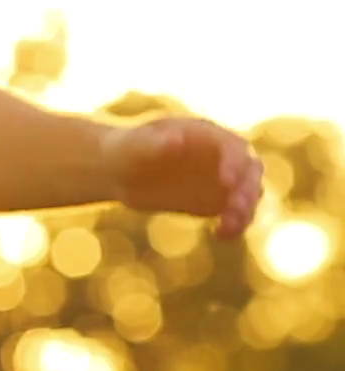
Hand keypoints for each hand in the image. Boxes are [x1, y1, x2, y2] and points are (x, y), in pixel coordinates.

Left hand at [105, 117, 263, 239]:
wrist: (121, 170)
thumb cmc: (128, 151)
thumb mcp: (136, 145)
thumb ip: (156, 143)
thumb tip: (177, 139)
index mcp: (207, 135)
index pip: (234, 146)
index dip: (235, 163)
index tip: (226, 181)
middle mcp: (222, 155)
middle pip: (250, 171)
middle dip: (247, 189)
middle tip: (235, 208)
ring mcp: (222, 179)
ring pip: (248, 195)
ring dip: (245, 211)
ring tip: (227, 227)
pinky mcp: (216, 201)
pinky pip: (235, 215)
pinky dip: (234, 226)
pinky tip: (220, 235)